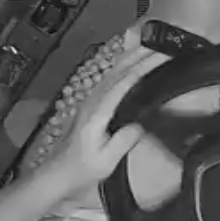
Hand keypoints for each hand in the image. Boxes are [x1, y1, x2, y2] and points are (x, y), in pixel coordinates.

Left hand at [47, 52, 164, 194]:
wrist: (57, 174)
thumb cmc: (82, 170)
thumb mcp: (106, 161)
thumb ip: (123, 140)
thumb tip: (141, 123)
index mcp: (97, 113)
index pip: (123, 83)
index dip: (142, 68)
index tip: (160, 57)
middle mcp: (92, 102)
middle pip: (117, 71)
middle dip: (139, 56)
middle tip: (162, 46)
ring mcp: (90, 102)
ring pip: (112, 72)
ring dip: (131, 58)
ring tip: (151, 48)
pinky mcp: (92, 106)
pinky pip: (110, 80)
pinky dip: (124, 68)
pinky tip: (132, 64)